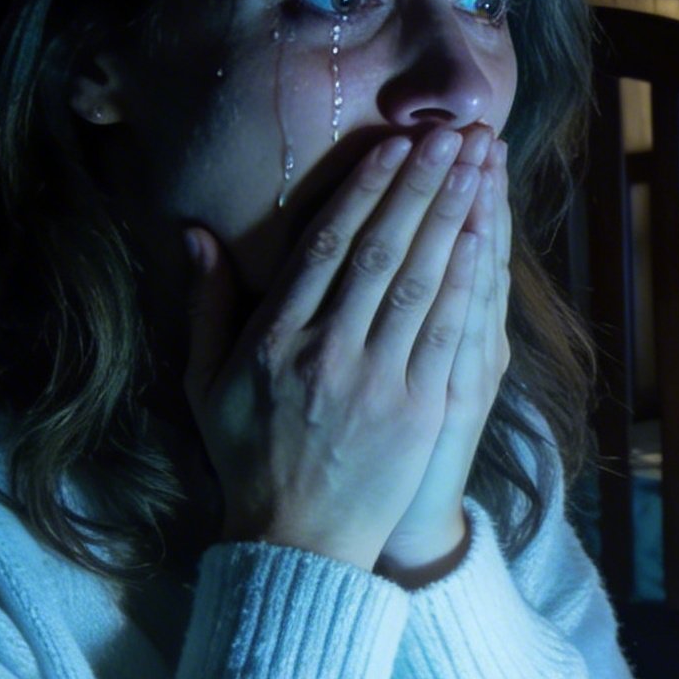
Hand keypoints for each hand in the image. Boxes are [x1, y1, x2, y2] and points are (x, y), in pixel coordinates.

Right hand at [180, 125, 488, 573]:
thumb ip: (206, 304)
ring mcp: (378, 381)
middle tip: (452, 134)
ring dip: (453, 217)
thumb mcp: (207, 382)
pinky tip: (484, 236)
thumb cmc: (250, 457)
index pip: (325, 246)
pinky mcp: (420, 409)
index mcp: (274, 341)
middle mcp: (327, 353)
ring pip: (420, 282)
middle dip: (420, 187)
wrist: (297, 544)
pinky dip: (468, 279)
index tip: (393, 145)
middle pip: (380, 251)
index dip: (364, 190)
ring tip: (479, 166)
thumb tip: (193, 231)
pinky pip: (448, 332)